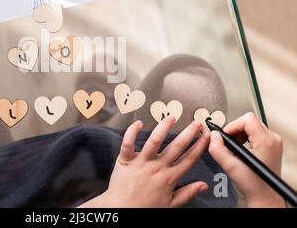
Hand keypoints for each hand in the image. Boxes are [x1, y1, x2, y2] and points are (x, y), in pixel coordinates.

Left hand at [80, 117, 209, 207]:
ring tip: (172, 117)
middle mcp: (157, 168)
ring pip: (154, 141)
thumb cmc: (144, 208)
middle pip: (176, 147)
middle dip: (189, 133)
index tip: (207, 137)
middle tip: (197, 123)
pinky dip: (132, 132)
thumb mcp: (171, 204)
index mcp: (169, 178)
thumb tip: (204, 185)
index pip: (189, 159)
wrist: (122, 210)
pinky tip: (139, 123)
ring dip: (164, 127)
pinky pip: (128, 143)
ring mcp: (141, 163)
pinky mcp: (126, 160)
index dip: (200, 146)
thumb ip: (187, 193)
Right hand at [208, 112, 285, 207]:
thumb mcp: (230, 167)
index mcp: (266, 142)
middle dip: (235, 130)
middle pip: (249, 121)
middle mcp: (272, 139)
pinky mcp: (271, 145)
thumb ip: (217, 149)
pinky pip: (255, 132)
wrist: (264, 195)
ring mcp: (273, 142)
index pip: (247, 119)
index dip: (232, 125)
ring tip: (234, 147)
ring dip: (239, 134)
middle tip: (228, 142)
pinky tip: (240, 149)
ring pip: (251, 125)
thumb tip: (213, 135)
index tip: (225, 136)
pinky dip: (244, 137)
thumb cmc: (253, 185)